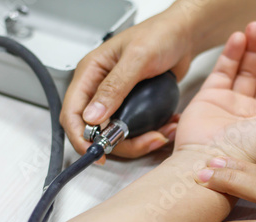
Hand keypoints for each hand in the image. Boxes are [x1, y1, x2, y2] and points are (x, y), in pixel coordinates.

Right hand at [60, 10, 193, 162]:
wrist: (183, 36)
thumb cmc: (159, 35)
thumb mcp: (137, 58)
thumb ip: (114, 86)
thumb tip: (93, 115)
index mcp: (91, 72)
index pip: (72, 111)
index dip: (80, 136)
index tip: (95, 152)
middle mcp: (100, 88)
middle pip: (94, 130)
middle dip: (116, 143)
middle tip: (141, 144)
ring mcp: (118, 99)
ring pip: (115, 134)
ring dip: (137, 142)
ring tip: (159, 136)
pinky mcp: (134, 106)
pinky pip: (134, 130)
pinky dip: (147, 135)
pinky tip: (162, 130)